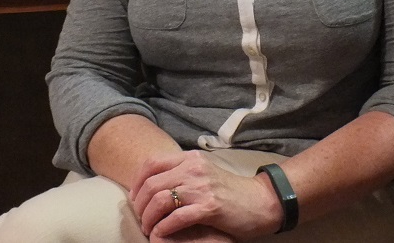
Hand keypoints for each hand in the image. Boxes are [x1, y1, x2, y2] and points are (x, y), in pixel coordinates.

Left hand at [130, 150, 282, 239]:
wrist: (259, 201)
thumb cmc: (230, 190)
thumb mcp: (204, 172)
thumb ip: (183, 172)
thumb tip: (154, 182)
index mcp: (190, 158)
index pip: (152, 163)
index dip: (137, 181)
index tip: (134, 197)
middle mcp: (194, 168)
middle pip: (152, 183)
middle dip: (140, 205)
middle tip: (140, 218)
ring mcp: (201, 186)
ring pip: (160, 200)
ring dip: (148, 219)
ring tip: (148, 229)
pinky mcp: (209, 206)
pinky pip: (176, 218)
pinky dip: (163, 228)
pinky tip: (160, 235)